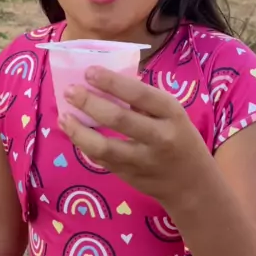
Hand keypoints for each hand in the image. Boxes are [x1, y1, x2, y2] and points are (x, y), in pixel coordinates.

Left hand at [59, 67, 208, 207]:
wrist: (192, 184)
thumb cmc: (179, 137)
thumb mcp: (172, 114)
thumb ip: (145, 100)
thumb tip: (107, 78)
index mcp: (172, 113)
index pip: (140, 94)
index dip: (112, 82)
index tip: (90, 72)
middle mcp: (159, 137)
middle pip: (119, 119)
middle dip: (90, 103)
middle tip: (70, 91)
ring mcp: (143, 160)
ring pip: (104, 147)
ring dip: (79, 130)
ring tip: (64, 116)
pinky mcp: (129, 175)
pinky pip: (101, 159)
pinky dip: (83, 144)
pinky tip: (72, 131)